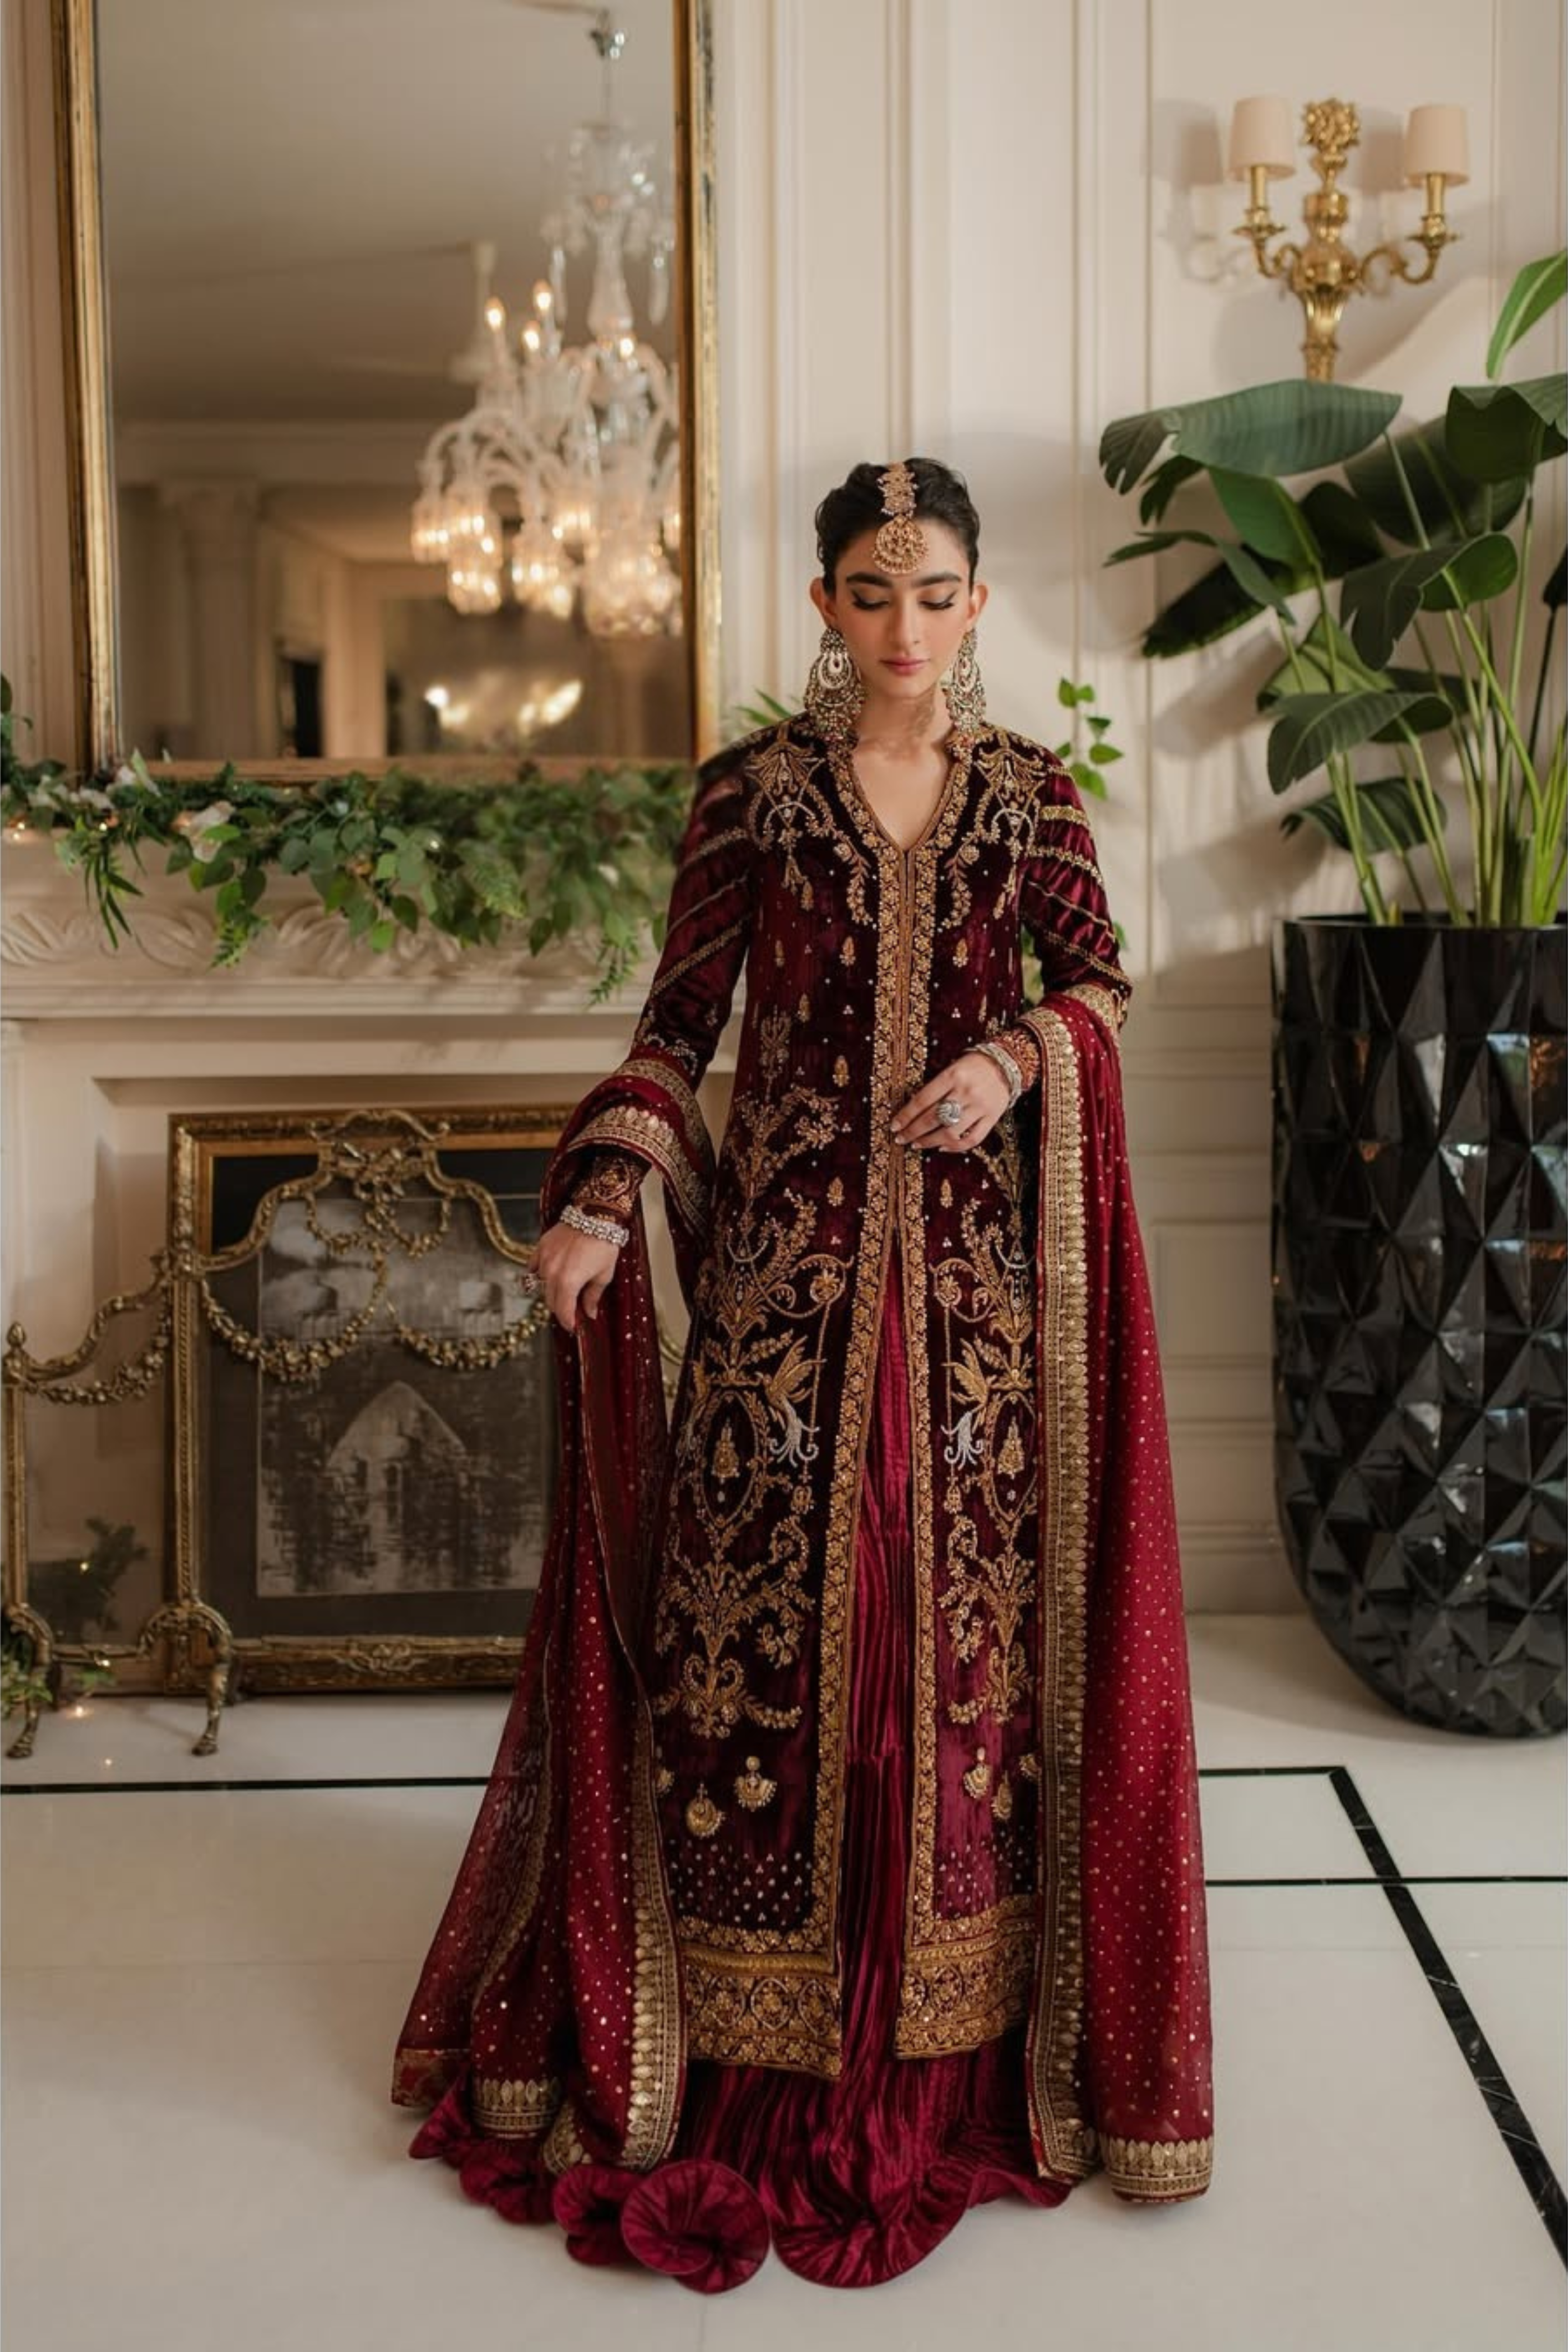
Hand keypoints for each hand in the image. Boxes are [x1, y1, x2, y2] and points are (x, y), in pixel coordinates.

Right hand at [533, 1218, 621, 1333]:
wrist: (596, 1214)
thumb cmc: (604, 1244)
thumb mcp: (604, 1274)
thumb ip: (592, 1296)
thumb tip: (589, 1313)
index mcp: (568, 1282)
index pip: (563, 1311)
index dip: (568, 1322)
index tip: (573, 1327)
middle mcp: (551, 1272)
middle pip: (550, 1301)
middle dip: (561, 1308)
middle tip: (572, 1309)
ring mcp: (543, 1259)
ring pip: (542, 1285)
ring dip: (552, 1291)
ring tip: (565, 1289)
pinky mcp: (540, 1247)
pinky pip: (534, 1267)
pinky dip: (539, 1274)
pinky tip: (548, 1276)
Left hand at [890, 1049, 1009, 1150]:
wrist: (1007, 1063)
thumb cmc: (974, 1065)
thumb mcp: (952, 1067)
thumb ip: (936, 1087)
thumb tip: (913, 1111)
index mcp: (953, 1075)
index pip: (923, 1099)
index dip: (906, 1115)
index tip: (895, 1126)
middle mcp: (966, 1091)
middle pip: (933, 1118)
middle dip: (913, 1131)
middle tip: (901, 1139)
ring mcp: (980, 1106)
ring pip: (950, 1132)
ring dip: (930, 1142)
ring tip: (918, 1144)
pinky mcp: (992, 1118)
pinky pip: (972, 1139)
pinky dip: (954, 1147)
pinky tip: (942, 1147)